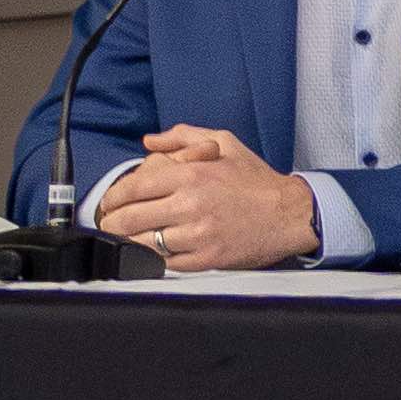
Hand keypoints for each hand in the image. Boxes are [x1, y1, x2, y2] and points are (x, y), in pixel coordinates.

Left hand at [95, 125, 316, 269]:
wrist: (290, 213)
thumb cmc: (256, 180)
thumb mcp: (224, 143)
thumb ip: (183, 136)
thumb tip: (150, 140)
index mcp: (191, 175)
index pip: (133, 187)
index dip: (113, 197)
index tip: (109, 203)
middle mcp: (191, 205)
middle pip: (129, 219)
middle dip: (112, 223)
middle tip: (111, 224)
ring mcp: (197, 235)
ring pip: (143, 244)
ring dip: (130, 242)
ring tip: (129, 238)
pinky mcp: (206, 259)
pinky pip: (166, 263)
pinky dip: (156, 258)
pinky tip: (156, 251)